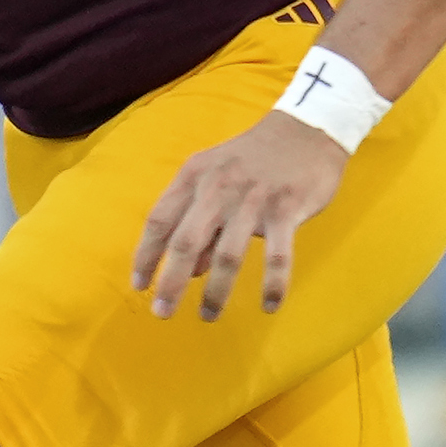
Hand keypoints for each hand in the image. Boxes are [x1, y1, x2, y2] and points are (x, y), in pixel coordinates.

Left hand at [131, 113, 349, 320]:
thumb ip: (198, 220)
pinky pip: (278, 256)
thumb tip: (187, 270)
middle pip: (186, 242)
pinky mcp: (286, 209)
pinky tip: (269, 306)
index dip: (146, 254)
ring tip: (208, 316)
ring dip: (215, 292)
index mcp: (195, 176)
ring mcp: (253, 199)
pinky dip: (273, 284)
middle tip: (162, 312)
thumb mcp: (215, 177)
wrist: (306, 130)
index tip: (139, 284)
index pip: (160, 220)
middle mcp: (218, 188)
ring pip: (228, 256)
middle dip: (170, 281)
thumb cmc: (253, 160)